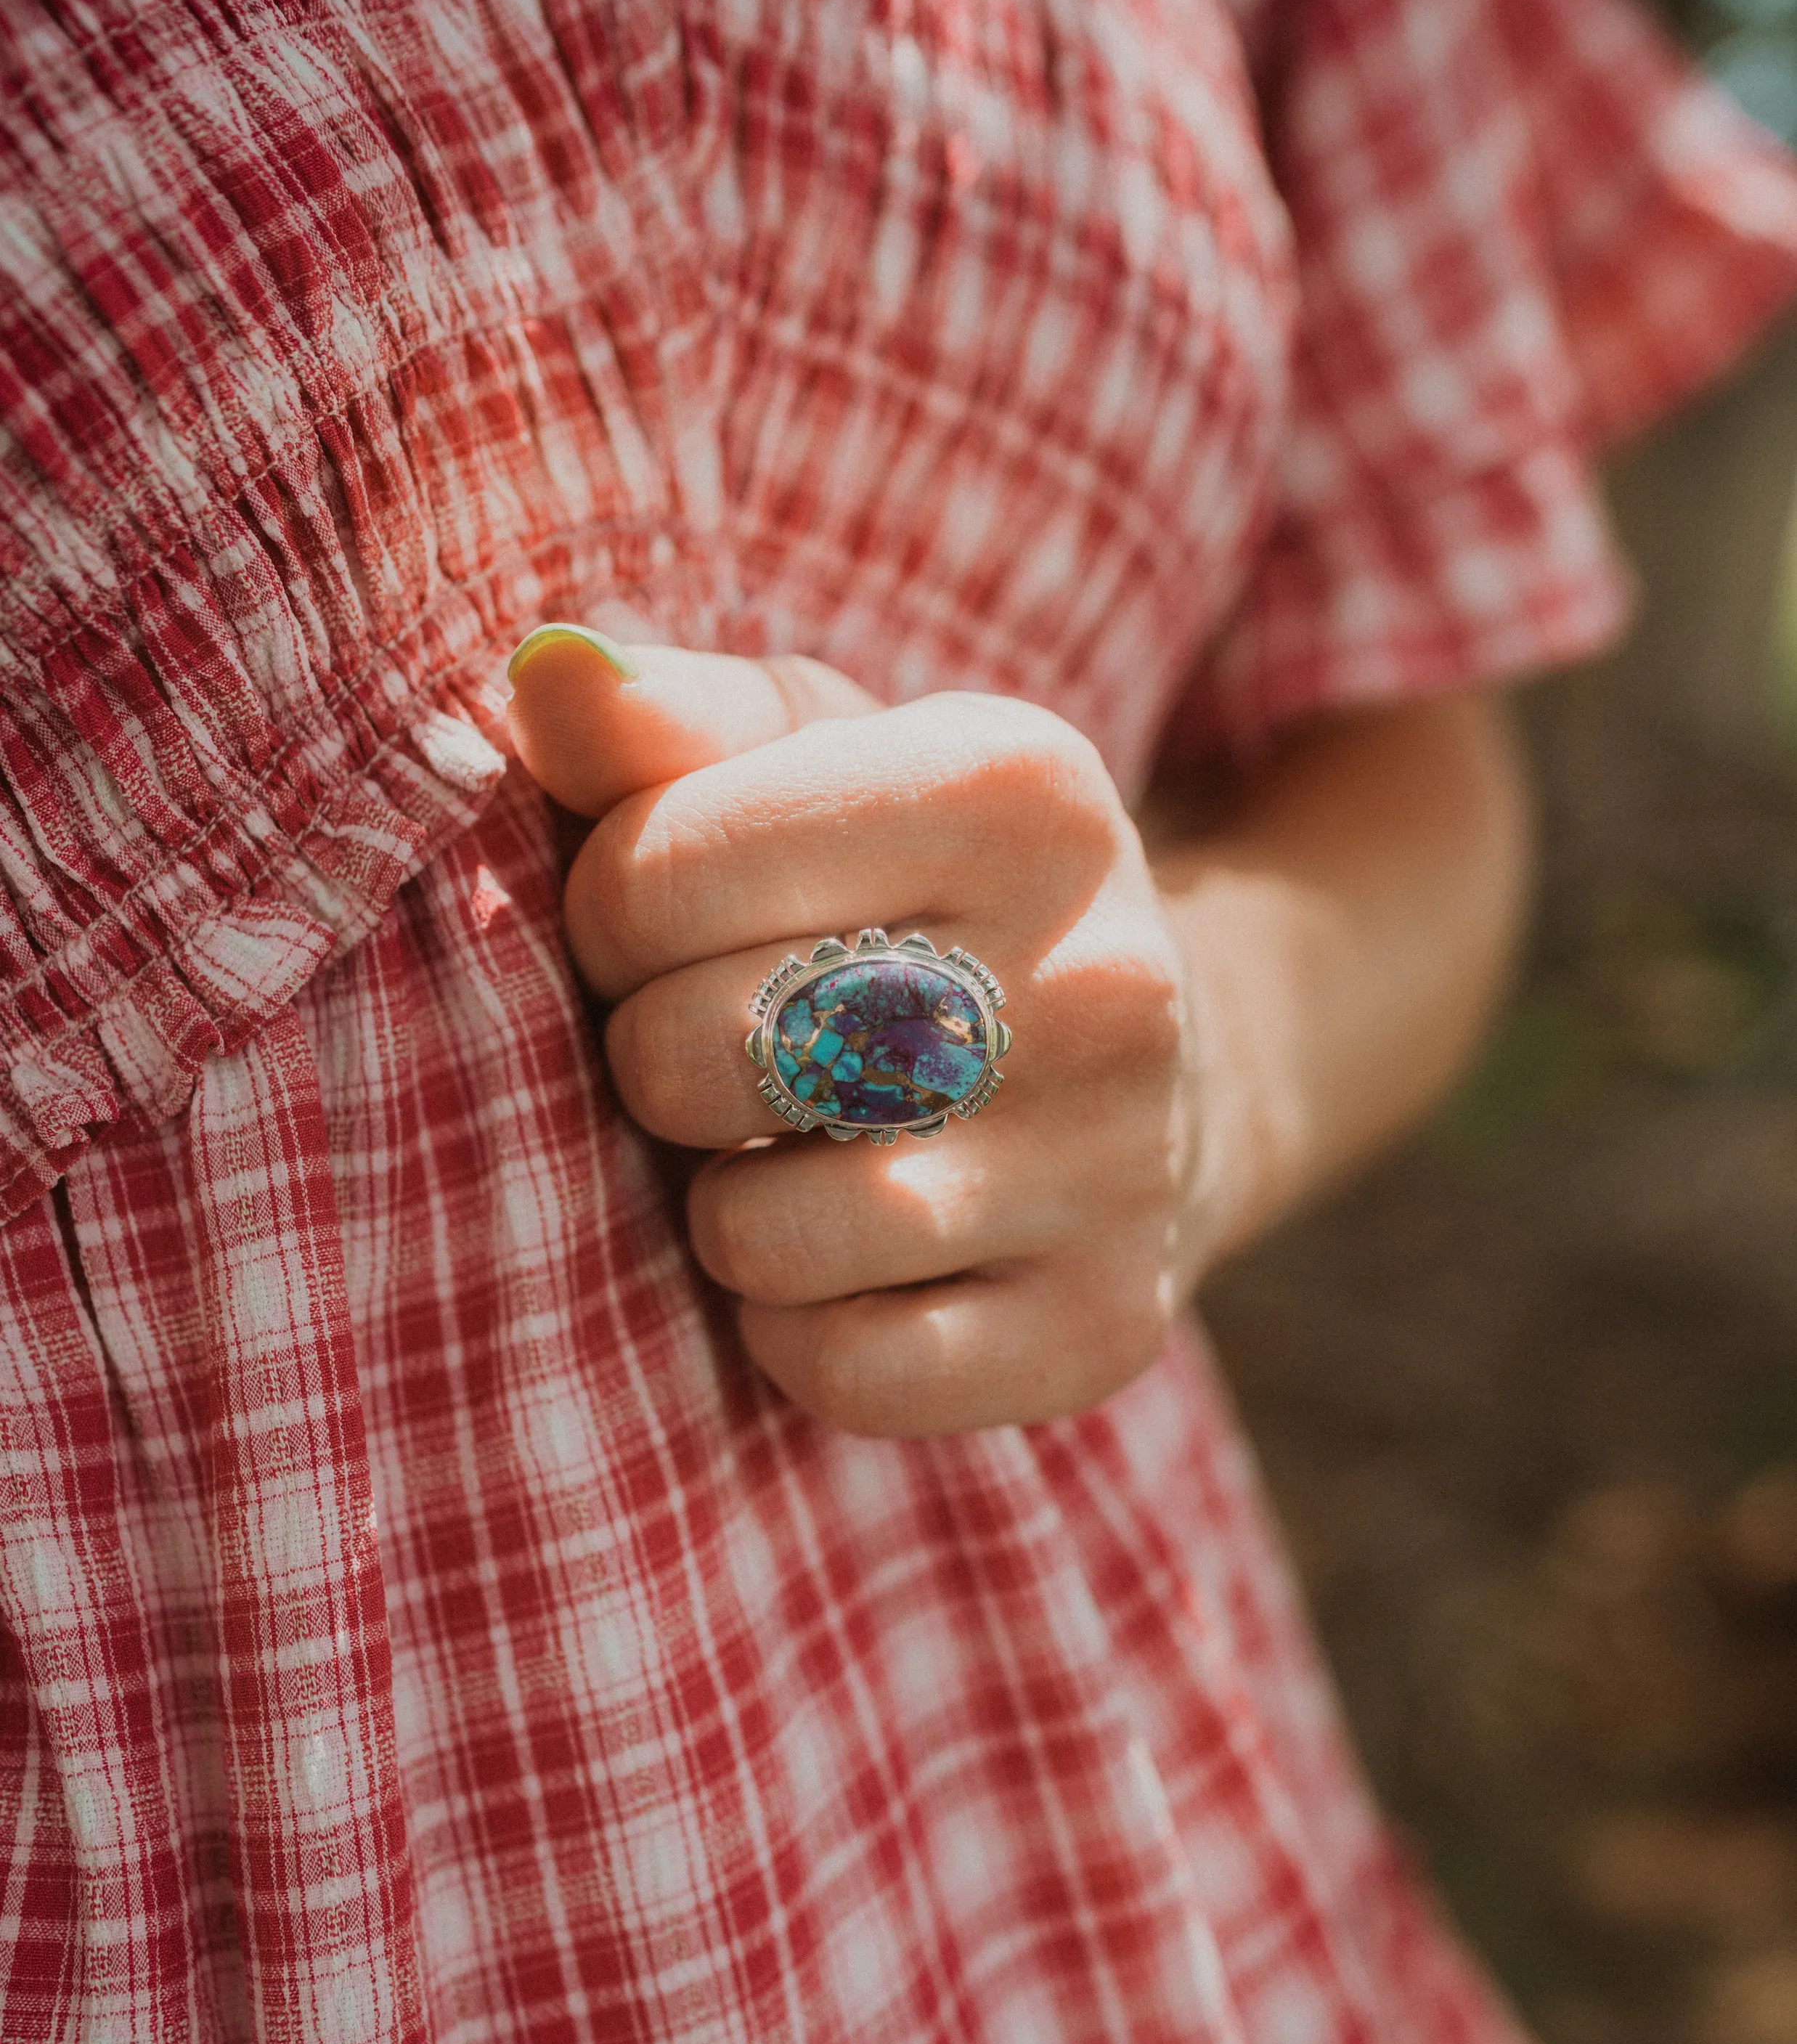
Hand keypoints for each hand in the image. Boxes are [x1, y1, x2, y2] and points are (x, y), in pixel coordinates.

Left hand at [507, 629, 1206, 1438]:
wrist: (1172, 1076)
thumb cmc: (925, 898)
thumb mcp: (822, 759)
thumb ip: (668, 721)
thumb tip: (541, 675)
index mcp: (1017, 786)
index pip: (650, 875)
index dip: (611, 920)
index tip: (675, 930)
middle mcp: (1099, 973)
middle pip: (696, 1054)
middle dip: (657, 1064)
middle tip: (731, 1054)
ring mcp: (1118, 1167)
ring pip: (761, 1232)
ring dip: (725, 1211)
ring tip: (792, 1158)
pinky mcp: (1104, 1327)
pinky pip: (843, 1368)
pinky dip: (796, 1333)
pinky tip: (846, 1266)